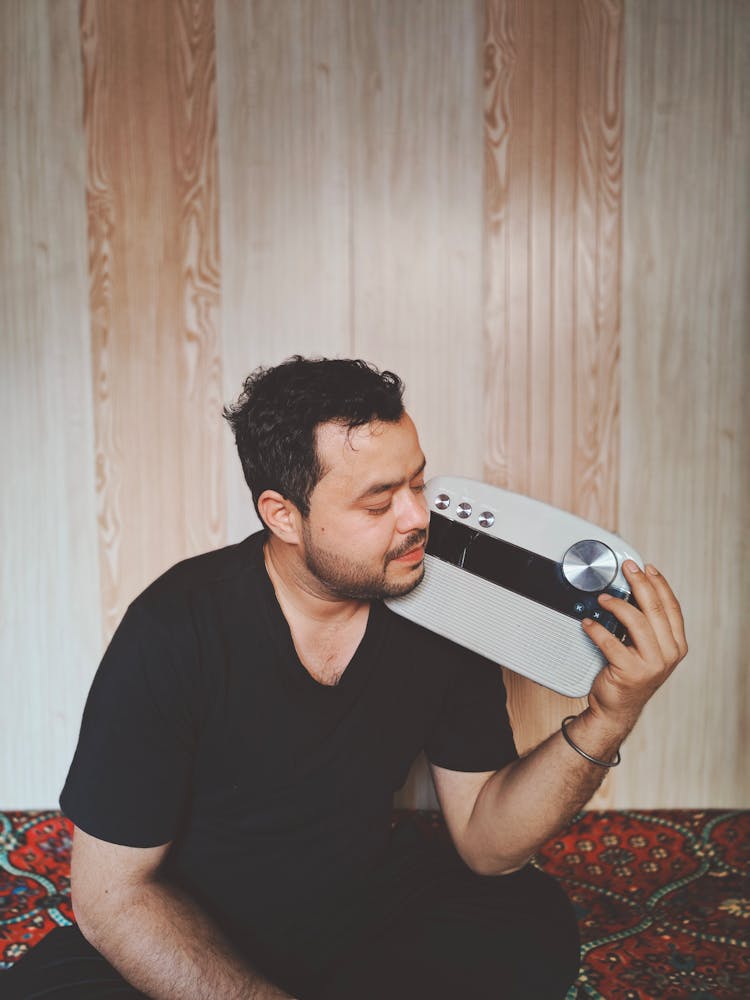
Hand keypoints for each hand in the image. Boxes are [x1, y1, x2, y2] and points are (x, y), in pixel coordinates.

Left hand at [583, 561, 687, 734]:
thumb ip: (648, 624)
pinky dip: (596, 629)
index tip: (646, 567)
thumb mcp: (647, 648)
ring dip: (617, 604)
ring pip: (636, 621)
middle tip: (625, 568)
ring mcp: (651, 664)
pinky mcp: (630, 672)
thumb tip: (634, 590)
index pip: (671, 606)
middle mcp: (668, 654)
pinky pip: (611, 642)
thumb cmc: (630, 674)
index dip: (659, 583)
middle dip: (639, 583)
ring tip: (602, 598)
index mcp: (676, 644)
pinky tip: (588, 623)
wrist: (617, 709)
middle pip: (654, 609)